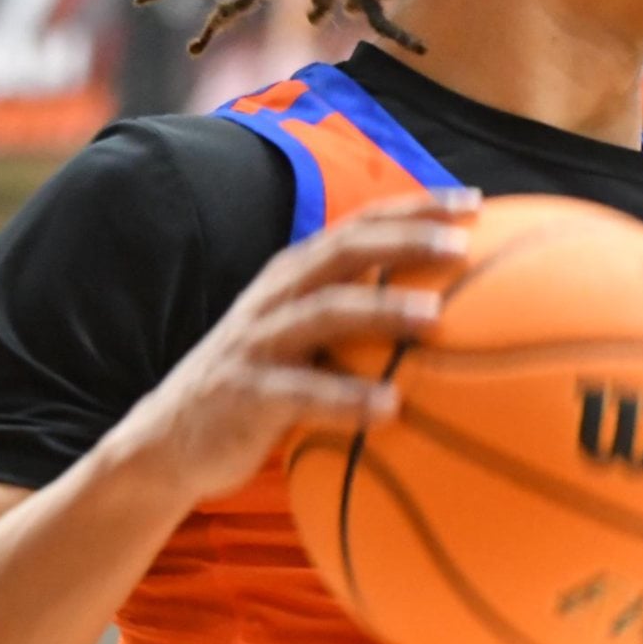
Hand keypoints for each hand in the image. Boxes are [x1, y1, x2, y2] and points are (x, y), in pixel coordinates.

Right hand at [111, 187, 479, 507]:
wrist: (168, 442)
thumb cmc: (262, 388)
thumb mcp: (304, 343)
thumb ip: (358, 325)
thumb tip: (451, 321)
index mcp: (295, 276)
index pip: (361, 226)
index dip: (414, 209)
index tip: (474, 202)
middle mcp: (277, 296)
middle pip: (344, 250)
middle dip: (403, 239)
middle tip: (461, 244)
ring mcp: (258, 342)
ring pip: (325, 311)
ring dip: (381, 309)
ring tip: (435, 318)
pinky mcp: (247, 394)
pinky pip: (303, 393)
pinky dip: (347, 398)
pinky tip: (392, 410)